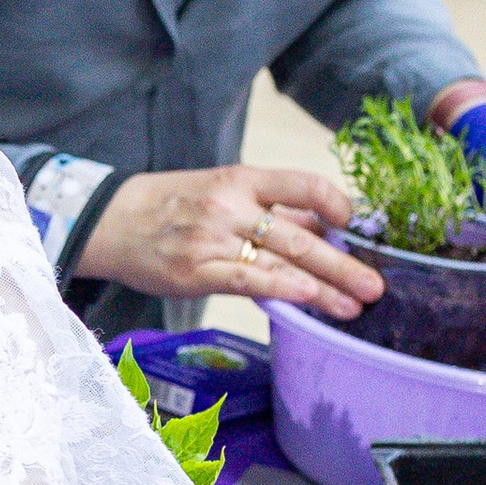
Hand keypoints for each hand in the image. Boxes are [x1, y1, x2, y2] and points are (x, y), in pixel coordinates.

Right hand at [74, 163, 375, 317]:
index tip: (352, 224)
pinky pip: (248, 280)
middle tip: (376, 285)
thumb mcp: (219, 192)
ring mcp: (213, 239)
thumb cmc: (170, 207)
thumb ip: (268, 211)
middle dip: (344, 262)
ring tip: (354, 305)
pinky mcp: (195, 270)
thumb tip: (321, 231)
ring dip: (325, 286)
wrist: (109, 221)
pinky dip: (282, 289)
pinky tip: (308, 300)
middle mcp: (230, 206)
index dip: (335, 203)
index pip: (302, 183)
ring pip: (282, 262)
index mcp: (241, 179)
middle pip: (301, 235)